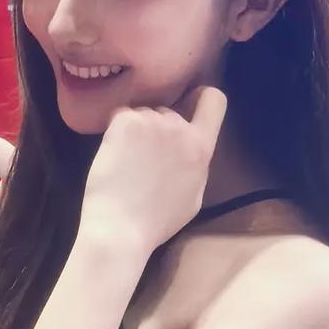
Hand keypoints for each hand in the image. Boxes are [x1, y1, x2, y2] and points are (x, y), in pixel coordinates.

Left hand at [80, 86, 228, 254]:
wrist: (120, 229)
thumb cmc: (156, 222)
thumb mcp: (194, 196)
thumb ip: (196, 164)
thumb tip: (191, 149)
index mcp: (201, 147)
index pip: (214, 100)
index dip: (201, 99)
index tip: (190, 106)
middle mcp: (179, 128)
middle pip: (170, 112)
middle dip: (159, 128)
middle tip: (144, 158)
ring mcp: (151, 122)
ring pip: (143, 114)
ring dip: (136, 130)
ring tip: (127, 162)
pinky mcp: (125, 122)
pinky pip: (122, 116)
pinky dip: (116, 131)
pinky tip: (115, 156)